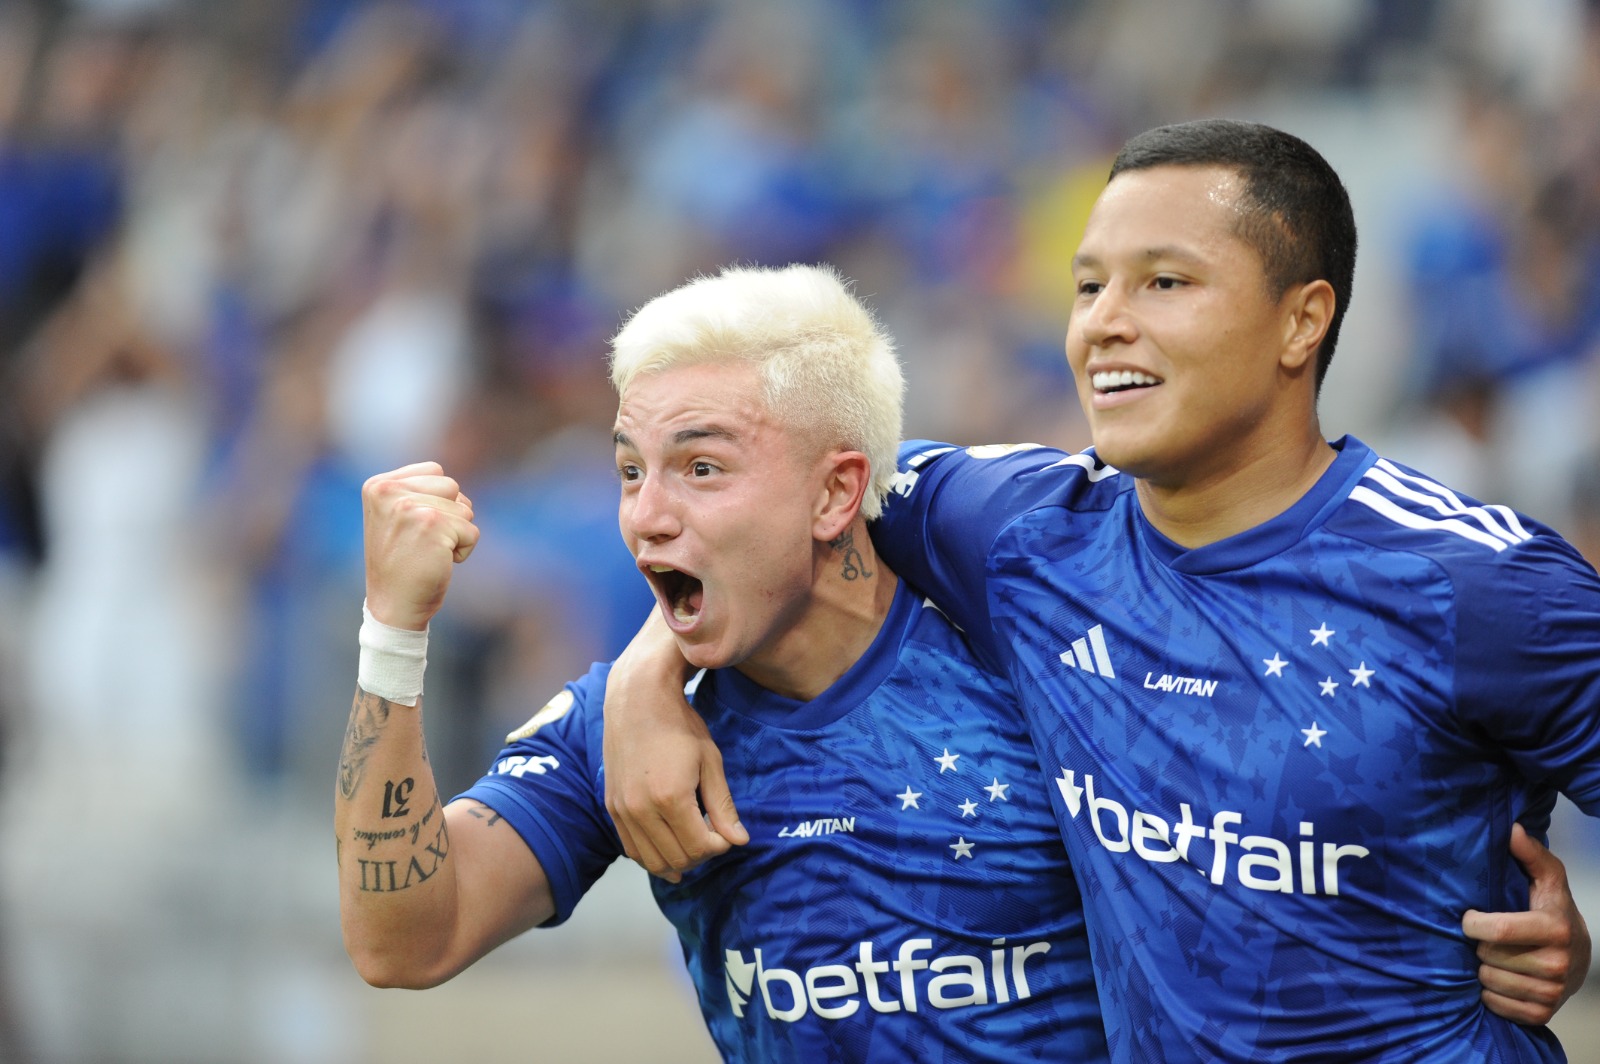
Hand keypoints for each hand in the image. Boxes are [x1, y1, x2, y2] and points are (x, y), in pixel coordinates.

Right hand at [362, 462, 478, 629]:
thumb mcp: (396, 518)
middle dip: (449, 515)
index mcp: (378, 486)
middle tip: (423, 542)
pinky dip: (463, 551)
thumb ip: (416, 493)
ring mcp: (410, 507)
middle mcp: (389, 492)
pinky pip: (472, 532)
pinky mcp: (432, 525)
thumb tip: (454, 488)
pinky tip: (438, 563)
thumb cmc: (401, 564)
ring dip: (456, 533)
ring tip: (429, 552)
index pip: (435, 471)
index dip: (437, 500)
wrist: (393, 607)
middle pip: (452, 487)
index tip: (415, 527)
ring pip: (465, 509)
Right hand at [603, 610, 747, 881]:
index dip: (720, 845)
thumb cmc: (679, 725)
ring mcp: (623, 810)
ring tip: (694, 840)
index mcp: (670, 797)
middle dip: (702, 855)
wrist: (638, 700)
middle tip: (713, 835)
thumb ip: (723, 806)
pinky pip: (632, 849)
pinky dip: (653, 855)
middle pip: (678, 859)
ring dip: (678, 860)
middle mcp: (641, 809)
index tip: (727, 832)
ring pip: (653, 861)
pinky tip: (670, 846)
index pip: (700, 847)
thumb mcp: (710, 762)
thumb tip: (740, 841)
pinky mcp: (612, 807)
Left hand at [1463, 823, 1591, 1024]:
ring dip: (1483, 968)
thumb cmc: (1553, 911)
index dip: (1472, 923)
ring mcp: (1551, 992)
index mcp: (1555, 929)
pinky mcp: (1542, 1013)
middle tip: (1488, 939)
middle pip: (1488, 956)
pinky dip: (1490, 992)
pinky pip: (1496, 1004)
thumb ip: (1530, 854)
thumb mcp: (1547, 880)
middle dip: (1479, 946)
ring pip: (1489, 981)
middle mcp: (1556, 963)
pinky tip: (1501, 977)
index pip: (1498, 930)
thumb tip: (1512, 830)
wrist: (1579, 957)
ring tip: (1495, 957)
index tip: (1469, 917)